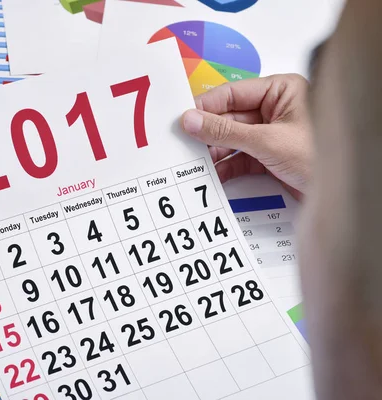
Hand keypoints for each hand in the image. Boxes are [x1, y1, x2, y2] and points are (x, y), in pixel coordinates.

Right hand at [180, 74, 311, 198]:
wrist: (343, 193)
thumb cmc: (321, 157)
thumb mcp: (267, 141)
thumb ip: (226, 131)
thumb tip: (192, 121)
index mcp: (281, 91)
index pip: (232, 94)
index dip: (206, 106)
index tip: (182, 119)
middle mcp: (275, 111)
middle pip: (229, 119)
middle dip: (208, 134)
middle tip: (181, 144)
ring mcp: (271, 136)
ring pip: (233, 140)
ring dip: (214, 153)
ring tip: (193, 163)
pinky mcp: (270, 158)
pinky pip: (240, 159)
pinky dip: (226, 168)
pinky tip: (213, 176)